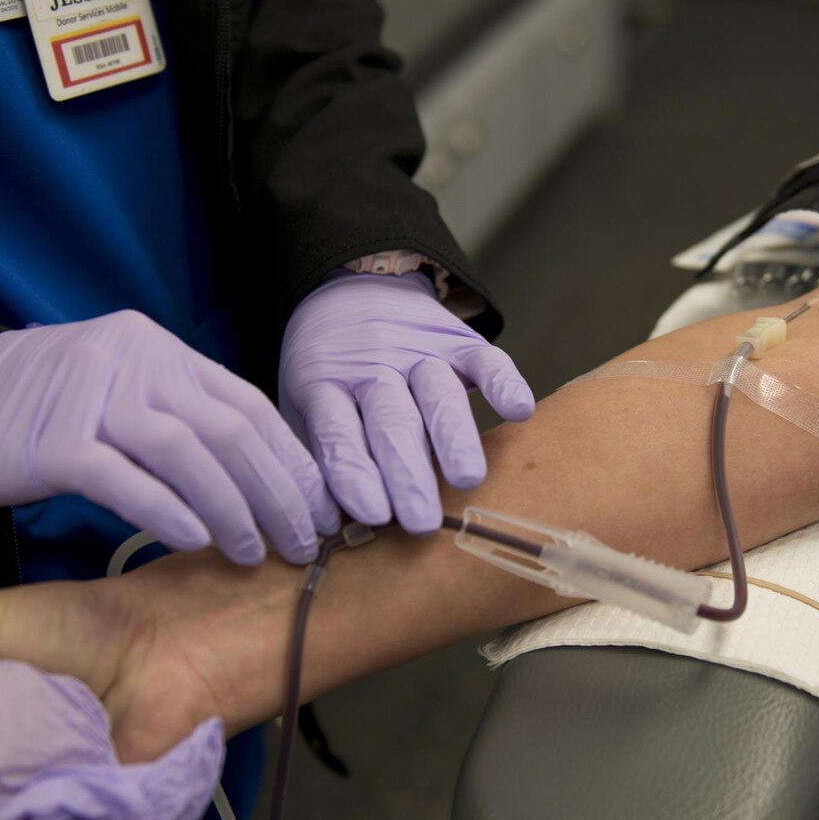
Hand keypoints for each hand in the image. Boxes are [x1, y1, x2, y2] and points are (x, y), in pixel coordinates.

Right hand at [0, 310, 338, 564]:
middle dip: (277, 493)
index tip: (320, 508)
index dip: (291, 461)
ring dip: (232, 510)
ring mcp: (92, 396)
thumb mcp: (121, 393)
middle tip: (301, 542)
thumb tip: (260, 472)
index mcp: (159, 349)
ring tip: (253, 553)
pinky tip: (195, 542)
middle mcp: (133, 360)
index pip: (247, 406)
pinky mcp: (54, 440)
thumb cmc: (44, 413)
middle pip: (229, 430)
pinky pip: (126, 479)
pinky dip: (169, 512)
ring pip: (187, 453)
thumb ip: (180, 416)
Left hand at [280, 271, 533, 533]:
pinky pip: (484, 359)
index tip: (374, 514)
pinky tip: (517, 411)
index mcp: (323, 385)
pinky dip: (503, 382)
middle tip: (421, 520)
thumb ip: (315, 456)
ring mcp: (417, 352)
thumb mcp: (301, 404)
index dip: (355, 473)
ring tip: (466, 479)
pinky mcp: (457, 341)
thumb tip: (327, 526)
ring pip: (437, 394)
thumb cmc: (327, 373)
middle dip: (408, 474)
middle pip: (392, 421)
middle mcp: (372, 367)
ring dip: (453, 437)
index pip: (338, 432)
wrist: (348, 293)